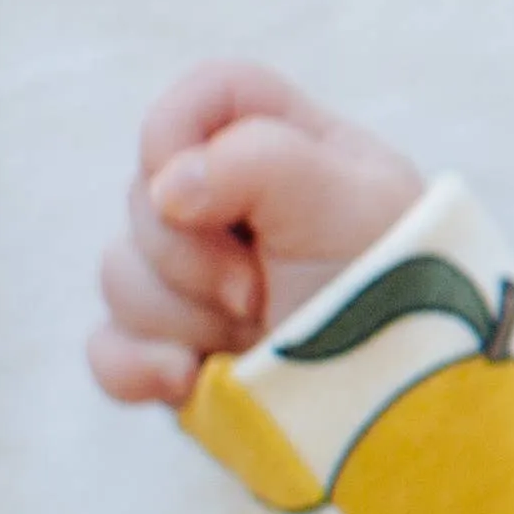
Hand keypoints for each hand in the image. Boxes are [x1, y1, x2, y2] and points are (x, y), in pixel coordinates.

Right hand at [85, 61, 428, 406]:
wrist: (406, 418)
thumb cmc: (396, 298)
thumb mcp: (349, 206)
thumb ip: (258, 161)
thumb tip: (167, 187)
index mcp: (296, 153)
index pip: (208, 95)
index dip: (176, 130)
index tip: (198, 186)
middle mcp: (242, 208)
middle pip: (145, 191)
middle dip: (195, 252)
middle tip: (264, 290)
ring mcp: (203, 283)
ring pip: (120, 271)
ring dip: (183, 313)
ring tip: (257, 336)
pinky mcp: (178, 351)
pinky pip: (108, 346)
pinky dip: (139, 366)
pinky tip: (190, 379)